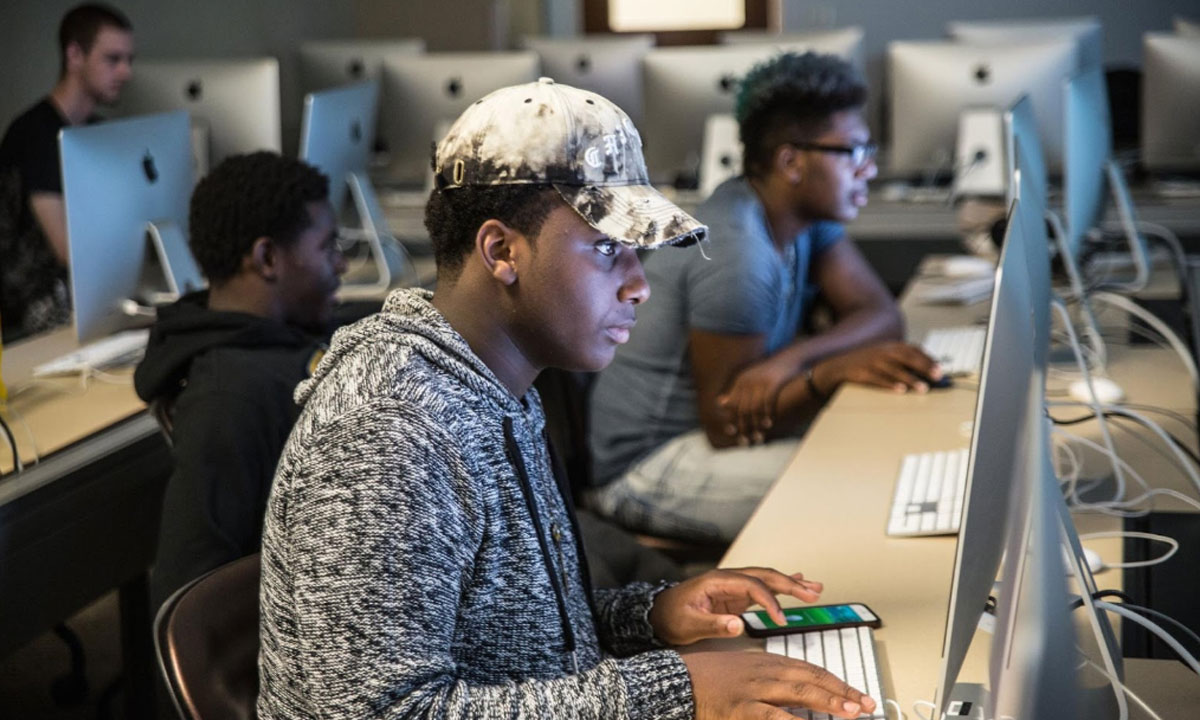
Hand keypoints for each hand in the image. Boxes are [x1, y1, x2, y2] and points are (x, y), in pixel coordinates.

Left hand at [649, 567, 822, 645]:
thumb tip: (738, 625)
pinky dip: (781, 589)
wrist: (658, 614)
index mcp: (717, 581)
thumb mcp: (688, 625)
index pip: (752, 586)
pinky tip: (798, 584)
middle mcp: (728, 579)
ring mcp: (733, 586)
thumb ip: (713, 624)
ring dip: (791, 584)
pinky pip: (763, 590)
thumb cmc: (670, 617)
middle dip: (790, 584)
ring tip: (815, 588)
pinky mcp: (735, 596)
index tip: (781, 620)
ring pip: (767, 581)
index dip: (769, 601)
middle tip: (813, 592)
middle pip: (764, 576)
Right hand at [684, 651, 876, 719]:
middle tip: (866, 704)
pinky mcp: (740, 710)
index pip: (810, 669)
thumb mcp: (743, 672)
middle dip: (842, 691)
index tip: (857, 694)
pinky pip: (772, 717)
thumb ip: (770, 682)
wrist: (676, 680)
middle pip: (811, 678)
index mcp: (766, 662)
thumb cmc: (707, 678)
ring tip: (852, 712)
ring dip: (829, 702)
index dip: (836, 682)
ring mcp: (753, 691)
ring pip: (799, 693)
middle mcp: (764, 672)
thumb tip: (799, 697)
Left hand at [716, 355, 796, 444]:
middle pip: (742, 409)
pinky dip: (767, 415)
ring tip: (758, 437)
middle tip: (745, 441)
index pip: (732, 404)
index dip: (731, 419)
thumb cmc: (770, 371)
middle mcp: (748, 380)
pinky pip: (767, 403)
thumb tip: (720, 403)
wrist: (790, 357)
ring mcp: (760, 381)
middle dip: (743, 427)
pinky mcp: (773, 382)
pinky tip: (769, 424)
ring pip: (754, 409)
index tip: (732, 433)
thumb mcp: (750, 377)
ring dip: (755, 425)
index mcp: (741, 380)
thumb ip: (736, 390)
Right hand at [812, 341, 940, 393]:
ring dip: (910, 379)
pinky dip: (890, 384)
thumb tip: (924, 371)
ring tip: (923, 389)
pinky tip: (900, 390)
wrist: (835, 366)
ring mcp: (871, 362)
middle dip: (923, 366)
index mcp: (888, 346)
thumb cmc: (863, 364)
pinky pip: (878, 379)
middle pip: (906, 357)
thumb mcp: (882, 356)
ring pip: (894, 369)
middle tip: (937, 376)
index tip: (940, 369)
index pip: (912, 349)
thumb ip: (900, 360)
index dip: (927, 358)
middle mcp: (881, 351)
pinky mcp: (862, 373)